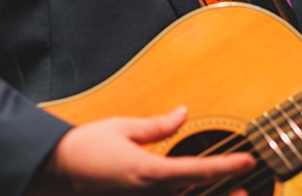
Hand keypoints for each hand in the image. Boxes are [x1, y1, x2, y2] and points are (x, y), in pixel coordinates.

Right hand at [29, 107, 253, 194]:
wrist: (54, 172)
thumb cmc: (84, 147)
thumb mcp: (123, 128)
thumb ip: (157, 125)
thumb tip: (184, 113)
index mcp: (150, 171)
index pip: (199, 170)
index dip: (228, 166)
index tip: (248, 161)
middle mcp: (149, 194)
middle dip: (223, 194)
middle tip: (245, 192)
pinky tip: (188, 192)